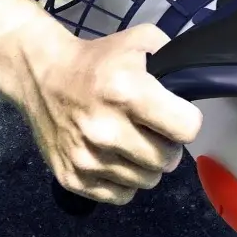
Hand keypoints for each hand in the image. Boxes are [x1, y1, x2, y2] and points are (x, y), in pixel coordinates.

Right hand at [12, 23, 202, 204]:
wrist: (40, 74)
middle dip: (166, 144)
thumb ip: (174, 56)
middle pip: (167, 160)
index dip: (186, 120)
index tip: (175, 114)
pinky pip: (121, 195)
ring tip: (130, 141)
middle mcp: (105, 130)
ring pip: (146, 181)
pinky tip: (113, 157)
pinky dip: (123, 180)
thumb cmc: (96, 60)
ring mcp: (87, 158)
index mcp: (126, 92)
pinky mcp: (72, 178)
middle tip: (152, 129)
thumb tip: (195, 83)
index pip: (187, 129)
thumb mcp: (139, 40)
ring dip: (145, 164)